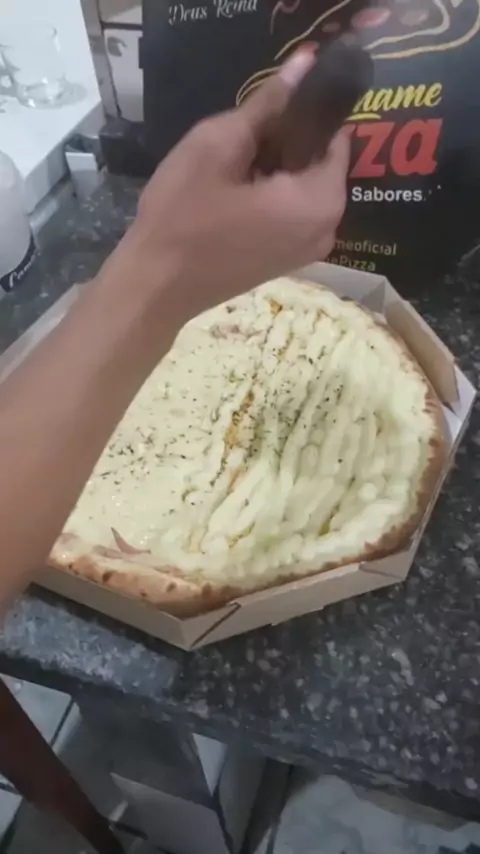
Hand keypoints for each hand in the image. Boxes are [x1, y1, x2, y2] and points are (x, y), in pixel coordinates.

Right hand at [110, 50, 349, 320]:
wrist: (156, 287)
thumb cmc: (183, 216)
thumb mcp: (218, 146)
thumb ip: (267, 104)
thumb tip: (305, 63)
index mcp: (320, 200)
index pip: (334, 135)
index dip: (303, 114)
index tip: (265, 112)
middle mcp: (329, 228)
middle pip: (319, 163)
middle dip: (287, 143)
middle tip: (238, 141)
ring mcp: (310, 250)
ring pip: (304, 187)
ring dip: (276, 169)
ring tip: (232, 166)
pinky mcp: (289, 261)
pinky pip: (293, 213)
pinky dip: (272, 195)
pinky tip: (235, 194)